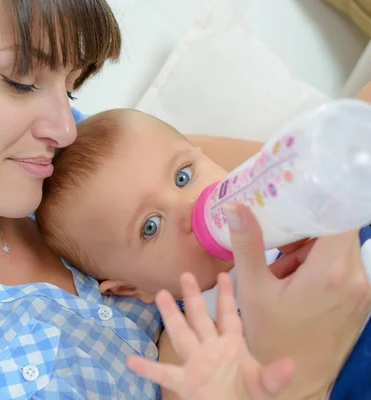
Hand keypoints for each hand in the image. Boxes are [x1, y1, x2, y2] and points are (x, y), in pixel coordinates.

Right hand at [126, 272, 293, 399]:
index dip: (227, 295)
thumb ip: (274, 376)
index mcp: (231, 346)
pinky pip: (163, 374)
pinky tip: (131, 360)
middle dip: (193, 296)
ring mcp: (195, 365)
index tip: (223, 273)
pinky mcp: (185, 383)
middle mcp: (210, 349)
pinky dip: (147, 369)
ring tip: (159, 295)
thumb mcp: (264, 387)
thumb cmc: (248, 398)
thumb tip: (291, 365)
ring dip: (171, 316)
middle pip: (200, 318)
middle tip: (185, 274)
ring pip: (181, 335)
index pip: (229, 316)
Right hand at [225, 203, 370, 398]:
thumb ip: (247, 243)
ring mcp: (364, 290)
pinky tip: (293, 283)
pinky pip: (342, 266)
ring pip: (338, 248)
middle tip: (275, 243)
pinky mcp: (362, 299)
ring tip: (280, 272)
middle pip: (336, 231)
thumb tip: (235, 207)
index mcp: (331, 272)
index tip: (290, 198)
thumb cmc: (271, 336)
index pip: (337, 217)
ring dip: (309, 250)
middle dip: (304, 231)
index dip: (316, 202)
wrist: (298, 380)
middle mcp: (357, 277)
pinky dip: (318, 266)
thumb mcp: (252, 288)